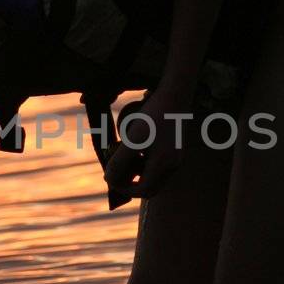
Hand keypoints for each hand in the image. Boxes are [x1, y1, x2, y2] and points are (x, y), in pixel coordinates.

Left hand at [104, 90, 188, 207]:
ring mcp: (176, 157)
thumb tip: (108, 179)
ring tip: (122, 155)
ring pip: (152, 176)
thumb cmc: (154, 114)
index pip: (144, 190)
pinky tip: (133, 146)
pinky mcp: (174, 149)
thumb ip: (120, 161)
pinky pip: (156, 164)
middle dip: (130, 181)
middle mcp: (173, 164)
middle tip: (115, 171)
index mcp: (165, 164)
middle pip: (149, 186)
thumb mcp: (133, 138)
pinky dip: (142, 161)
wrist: (175, 92)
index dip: (124, 189)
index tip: (110, 178)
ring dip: (135, 171)